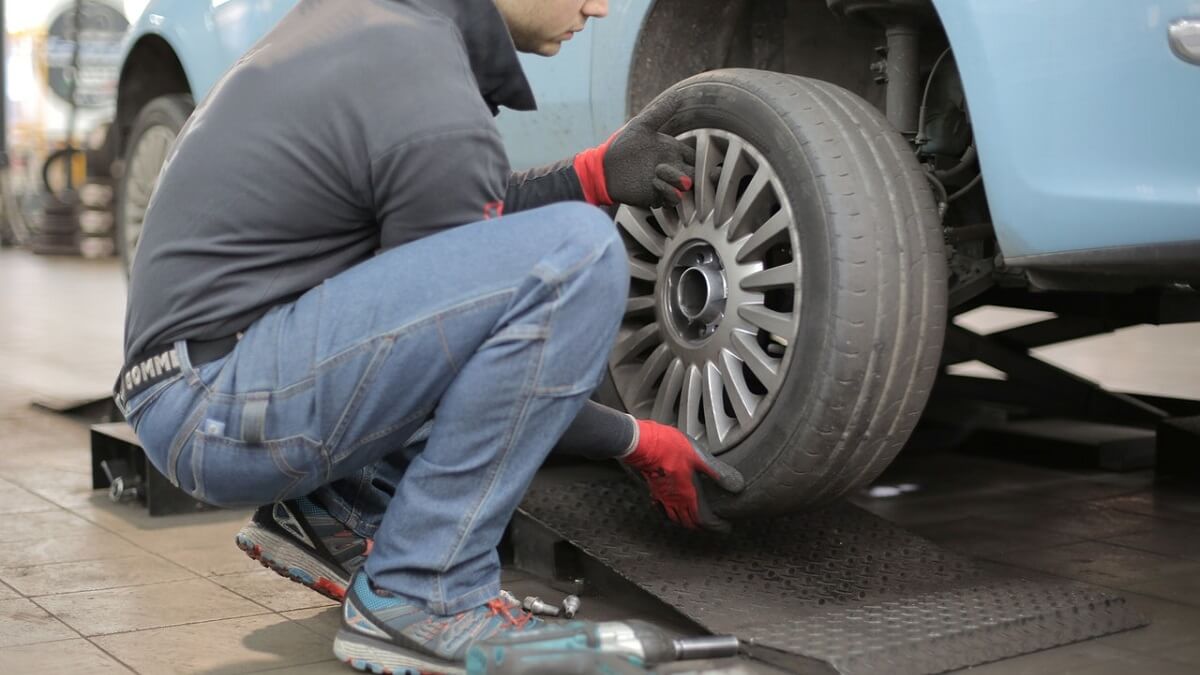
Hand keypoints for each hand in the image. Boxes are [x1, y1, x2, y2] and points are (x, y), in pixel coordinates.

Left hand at [574, 92, 695, 208]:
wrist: (604, 168)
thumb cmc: (622, 146)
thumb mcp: (641, 126)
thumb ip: (660, 112)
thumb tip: (678, 95)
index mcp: (672, 151)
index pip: (695, 156)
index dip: (698, 157)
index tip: (689, 155)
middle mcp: (673, 168)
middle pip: (695, 174)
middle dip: (693, 173)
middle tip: (677, 166)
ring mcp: (666, 183)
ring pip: (686, 187)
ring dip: (677, 180)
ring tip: (658, 171)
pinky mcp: (657, 196)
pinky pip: (672, 198)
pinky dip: (668, 191)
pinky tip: (654, 182)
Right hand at [622, 421, 744, 531]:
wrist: (644, 444)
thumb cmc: (669, 449)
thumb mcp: (700, 458)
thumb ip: (718, 472)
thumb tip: (737, 486)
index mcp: (689, 495)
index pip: (704, 520)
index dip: (716, 527)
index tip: (725, 528)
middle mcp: (675, 500)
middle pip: (689, 522)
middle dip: (702, 526)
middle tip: (712, 525)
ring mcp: (663, 496)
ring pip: (675, 517)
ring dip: (686, 521)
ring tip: (694, 519)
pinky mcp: (654, 489)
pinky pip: (662, 508)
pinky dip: (669, 512)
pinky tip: (670, 506)